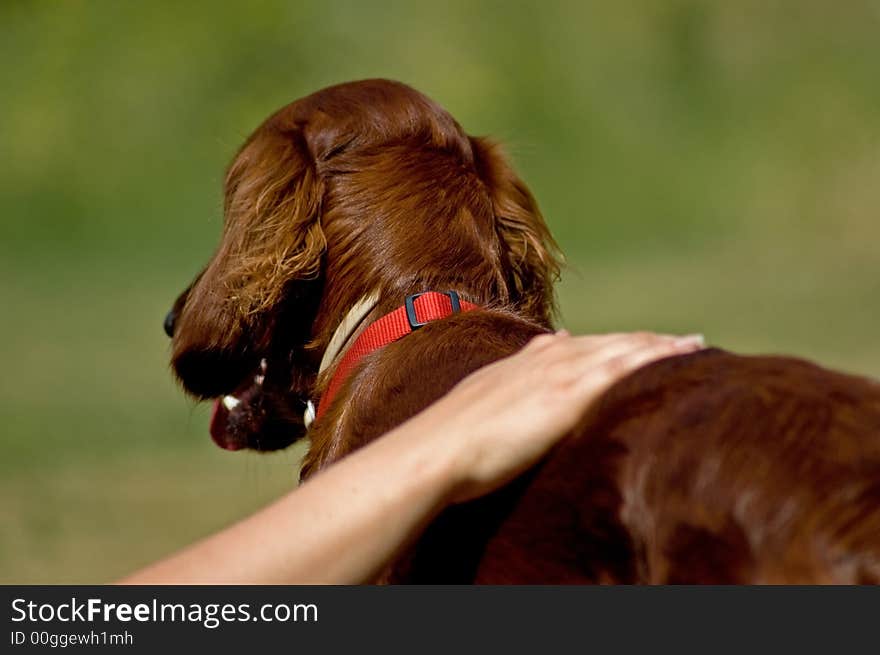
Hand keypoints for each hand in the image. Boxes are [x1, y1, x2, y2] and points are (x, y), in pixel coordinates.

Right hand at [411, 331, 705, 503]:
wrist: (440, 448)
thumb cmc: (455, 435)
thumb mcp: (486, 397)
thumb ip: (516, 376)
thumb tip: (544, 351)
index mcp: (530, 360)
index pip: (586, 345)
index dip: (617, 344)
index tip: (641, 343)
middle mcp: (551, 357)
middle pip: (613, 343)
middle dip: (649, 341)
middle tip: (686, 340)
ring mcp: (564, 372)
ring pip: (626, 349)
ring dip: (662, 345)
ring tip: (695, 344)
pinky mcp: (572, 394)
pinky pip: (628, 367)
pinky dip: (659, 356)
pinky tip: (684, 355)